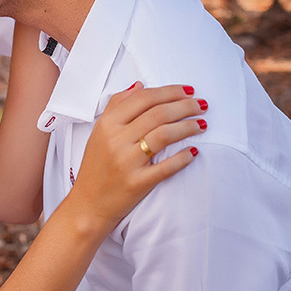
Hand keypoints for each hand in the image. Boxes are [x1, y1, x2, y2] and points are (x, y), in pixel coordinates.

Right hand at [67, 83, 204, 232]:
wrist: (88, 204)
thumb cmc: (96, 166)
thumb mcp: (100, 131)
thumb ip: (117, 105)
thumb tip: (139, 85)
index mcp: (108, 124)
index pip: (144, 98)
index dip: (170, 91)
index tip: (188, 90)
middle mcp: (116, 140)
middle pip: (158, 114)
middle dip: (185, 106)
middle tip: (202, 105)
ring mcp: (127, 162)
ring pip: (164, 135)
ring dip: (187, 127)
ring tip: (202, 124)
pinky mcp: (137, 183)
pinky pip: (165, 167)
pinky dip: (182, 158)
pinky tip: (194, 151)